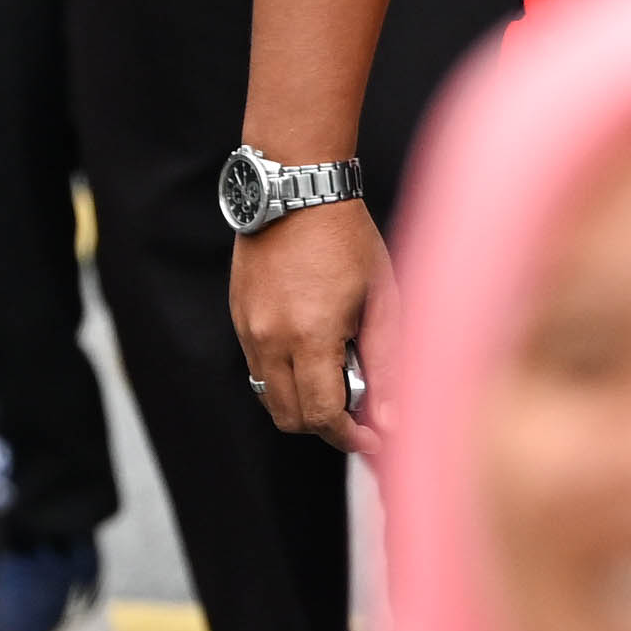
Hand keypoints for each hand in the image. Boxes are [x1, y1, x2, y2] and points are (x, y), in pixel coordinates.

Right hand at [230, 202, 387, 448]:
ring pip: (270, 397)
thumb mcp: (382, 301)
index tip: (374, 438)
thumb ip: (386, 366)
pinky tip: (313, 354)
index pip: (324, 416)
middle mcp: (270, 338)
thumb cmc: (349, 241)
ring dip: (303, 404)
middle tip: (358, 414)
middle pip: (291, 418)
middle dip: (326, 428)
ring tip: (335, 380)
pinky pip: (258, 368)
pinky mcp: (239, 317)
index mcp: (310, 336)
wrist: (298, 191)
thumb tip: (392, 422)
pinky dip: (285, 377)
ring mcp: (248, 328)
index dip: (351, 438)